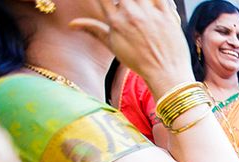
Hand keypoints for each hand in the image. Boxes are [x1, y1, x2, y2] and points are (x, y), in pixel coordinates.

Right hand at [70, 0, 192, 98]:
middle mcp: (130, 14)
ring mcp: (149, 14)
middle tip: (129, 7)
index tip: (113, 2)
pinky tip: (156, 3)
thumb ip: (93, 29)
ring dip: (141, 0)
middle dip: (126, 1)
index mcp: (115, 21)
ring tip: (141, 6)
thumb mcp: (113, 46)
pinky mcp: (167, 15)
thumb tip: (72, 24)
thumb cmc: (139, 62)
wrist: (166, 76)